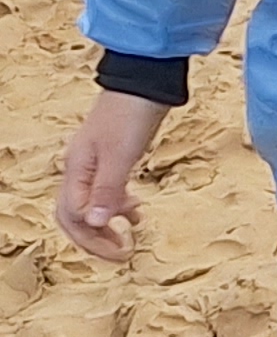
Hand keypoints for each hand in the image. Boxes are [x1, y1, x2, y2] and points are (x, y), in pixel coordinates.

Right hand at [57, 92, 164, 264]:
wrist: (144, 83)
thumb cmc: (130, 114)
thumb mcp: (120, 155)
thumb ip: (107, 189)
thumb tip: (94, 223)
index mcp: (76, 169)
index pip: (72, 216)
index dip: (92, 238)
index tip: (121, 250)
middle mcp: (80, 169)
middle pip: (75, 214)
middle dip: (95, 238)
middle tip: (123, 254)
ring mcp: (95, 163)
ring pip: (91, 204)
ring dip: (108, 222)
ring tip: (132, 233)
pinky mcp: (112, 158)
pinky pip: (106, 191)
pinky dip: (118, 205)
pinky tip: (135, 211)